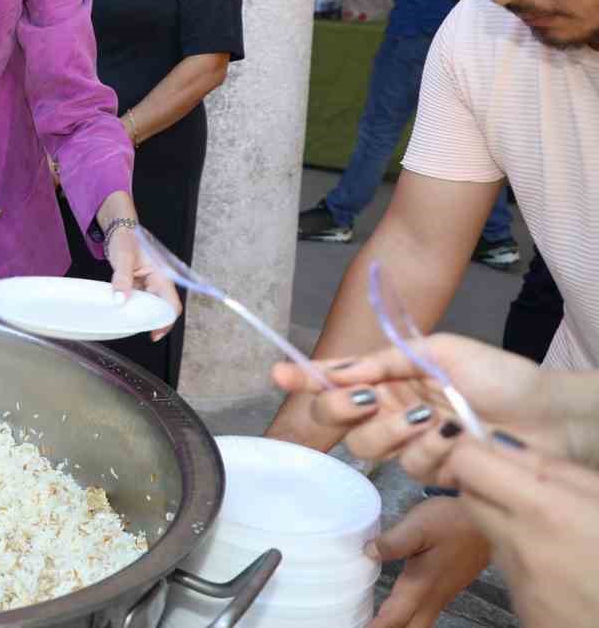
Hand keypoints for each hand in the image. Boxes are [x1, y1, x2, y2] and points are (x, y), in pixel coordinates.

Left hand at [106, 227, 179, 338]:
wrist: (119, 229)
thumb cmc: (126, 238)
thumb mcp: (123, 258)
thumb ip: (122, 279)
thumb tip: (120, 300)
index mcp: (163, 275)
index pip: (172, 304)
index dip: (166, 321)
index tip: (154, 334)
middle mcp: (159, 281)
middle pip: (161, 308)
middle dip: (152, 320)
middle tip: (136, 328)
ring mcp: (149, 284)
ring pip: (150, 305)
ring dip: (141, 313)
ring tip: (128, 321)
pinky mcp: (140, 284)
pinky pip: (140, 299)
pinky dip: (133, 306)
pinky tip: (123, 309)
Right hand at [270, 335, 572, 481]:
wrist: (543, 413)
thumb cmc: (495, 374)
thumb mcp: (436, 350)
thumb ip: (384, 361)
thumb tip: (340, 372)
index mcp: (388, 377)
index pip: (336, 377)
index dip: (304, 377)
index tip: (278, 372)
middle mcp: (389, 410)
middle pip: (336, 418)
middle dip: (340, 407)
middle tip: (363, 399)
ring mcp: (408, 442)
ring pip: (368, 446)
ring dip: (394, 430)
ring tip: (428, 417)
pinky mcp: (433, 471)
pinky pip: (410, 465)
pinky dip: (432, 447)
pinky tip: (454, 435)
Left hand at [368, 497, 490, 627]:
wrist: (486, 519)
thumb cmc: (453, 522)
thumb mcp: (419, 527)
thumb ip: (393, 543)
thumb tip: (369, 553)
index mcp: (422, 585)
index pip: (396, 617)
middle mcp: (433, 596)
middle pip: (411, 627)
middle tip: (366, 627)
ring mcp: (442, 593)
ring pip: (420, 622)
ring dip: (400, 627)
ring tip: (378, 624)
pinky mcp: (446, 587)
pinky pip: (425, 613)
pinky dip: (410, 619)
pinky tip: (400, 612)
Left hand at [450, 435, 598, 627]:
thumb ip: (554, 469)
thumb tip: (501, 443)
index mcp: (544, 511)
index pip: (466, 464)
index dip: (475, 452)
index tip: (490, 451)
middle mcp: (519, 544)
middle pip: (469, 497)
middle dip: (485, 485)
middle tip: (524, 488)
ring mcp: (517, 579)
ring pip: (489, 532)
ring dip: (508, 522)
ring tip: (553, 529)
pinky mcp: (519, 606)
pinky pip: (507, 567)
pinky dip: (523, 556)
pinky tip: (557, 560)